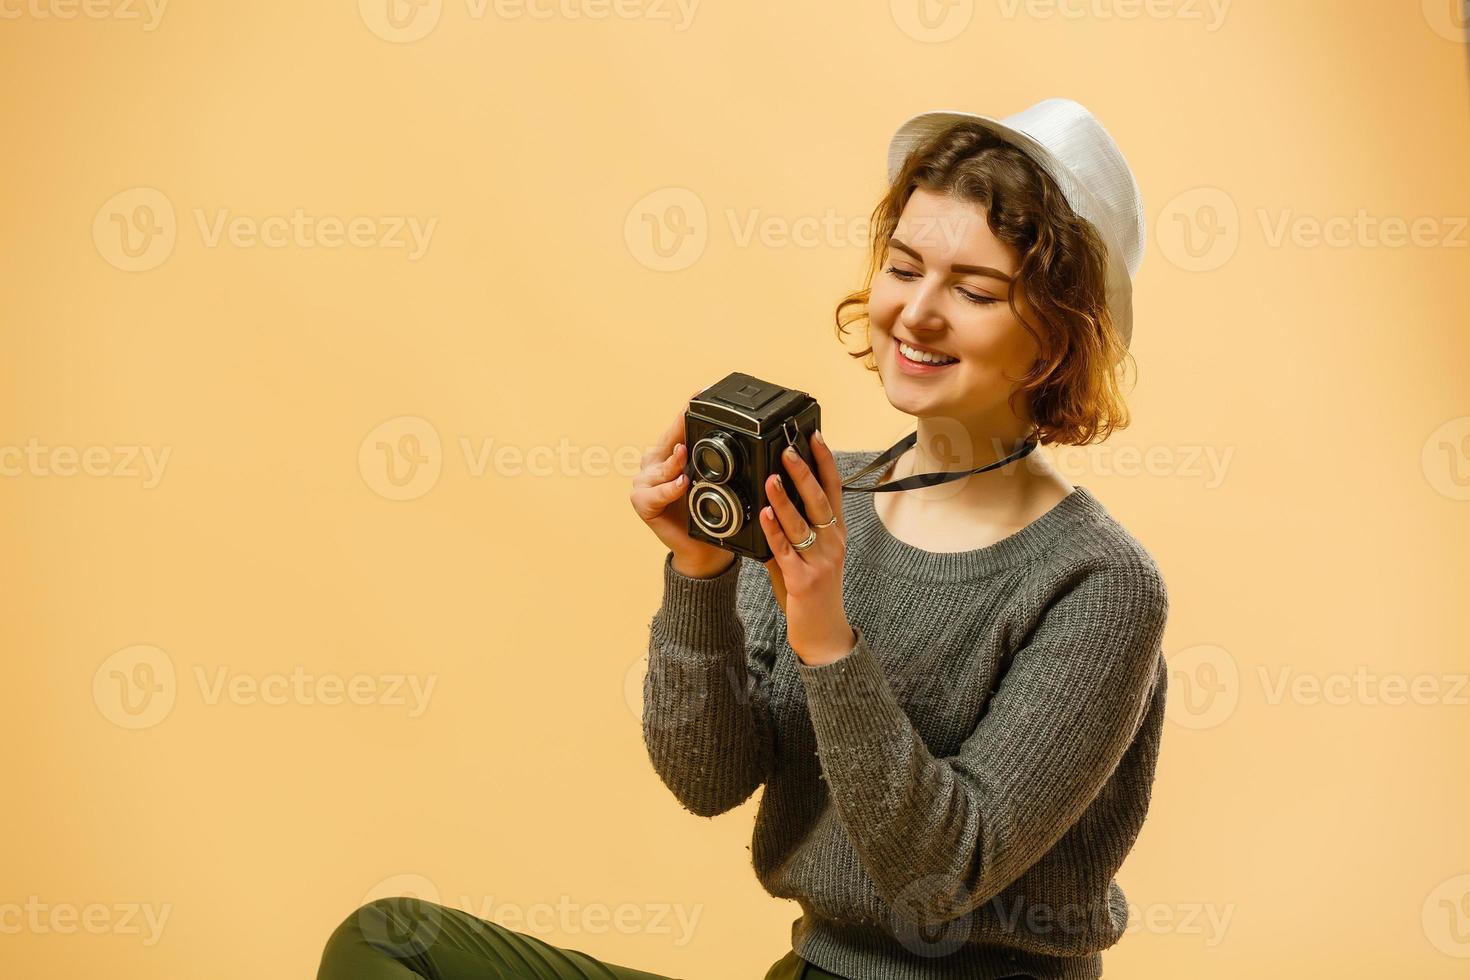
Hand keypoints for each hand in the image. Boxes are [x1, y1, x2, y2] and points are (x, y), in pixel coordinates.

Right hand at [629, 389, 733, 577]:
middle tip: (690, 416)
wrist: (702, 549)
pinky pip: (654, 493)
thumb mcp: (715, 482)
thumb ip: (718, 461)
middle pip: (667, 442)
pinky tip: (681, 483)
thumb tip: (741, 437)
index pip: (679, 428)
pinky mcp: (642, 502)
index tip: (700, 393)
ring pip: (659, 466)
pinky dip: (668, 489)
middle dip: (679, 430)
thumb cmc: (709, 513)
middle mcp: (655, 464)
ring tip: (685, 455)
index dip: (687, 412)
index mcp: (671, 453)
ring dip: (674, 462)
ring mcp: (645, 482)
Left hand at [760, 430, 855, 665]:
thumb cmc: (814, 590)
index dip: (825, 461)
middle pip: (820, 499)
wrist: (824, 632)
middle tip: (789, 448)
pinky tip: (763, 515)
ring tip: (770, 477)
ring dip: (784, 499)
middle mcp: (833, 542)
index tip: (815, 436)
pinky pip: (785, 549)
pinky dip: (773, 530)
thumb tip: (771, 501)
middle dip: (804, 472)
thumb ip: (792, 529)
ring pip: (802, 522)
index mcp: (836, 532)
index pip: (834, 489)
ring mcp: (820, 560)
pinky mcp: (803, 579)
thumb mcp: (809, 553)